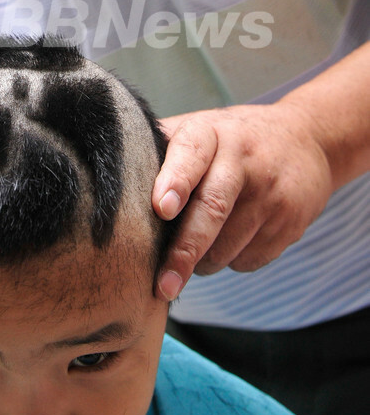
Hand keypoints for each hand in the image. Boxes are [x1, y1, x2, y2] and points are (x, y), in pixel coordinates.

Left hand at [152, 103, 333, 301]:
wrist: (306, 139)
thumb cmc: (231, 140)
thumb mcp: (199, 130)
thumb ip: (161, 149)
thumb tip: (107, 180)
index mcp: (211, 133)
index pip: (192, 155)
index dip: (175, 182)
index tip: (161, 209)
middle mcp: (244, 160)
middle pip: (212, 210)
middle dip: (184, 252)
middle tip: (162, 285)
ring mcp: (272, 193)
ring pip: (228, 246)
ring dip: (202, 262)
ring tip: (192, 251)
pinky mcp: (290, 222)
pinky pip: (249, 260)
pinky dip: (229, 262)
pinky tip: (228, 242)